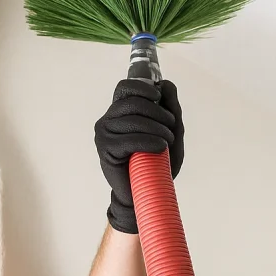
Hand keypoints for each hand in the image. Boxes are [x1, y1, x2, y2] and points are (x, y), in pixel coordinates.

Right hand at [94, 78, 183, 233]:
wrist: (147, 192)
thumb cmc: (157, 162)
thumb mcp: (171, 131)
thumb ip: (170, 107)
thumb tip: (165, 83)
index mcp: (121, 111)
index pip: (125, 87)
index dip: (143, 88)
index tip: (158, 97)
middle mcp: (109, 119)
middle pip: (134, 101)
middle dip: (159, 113)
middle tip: (171, 128)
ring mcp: (105, 134)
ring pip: (134, 119)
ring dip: (159, 129)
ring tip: (167, 142)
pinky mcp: (106, 150)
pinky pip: (131, 139)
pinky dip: (151, 142)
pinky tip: (159, 149)